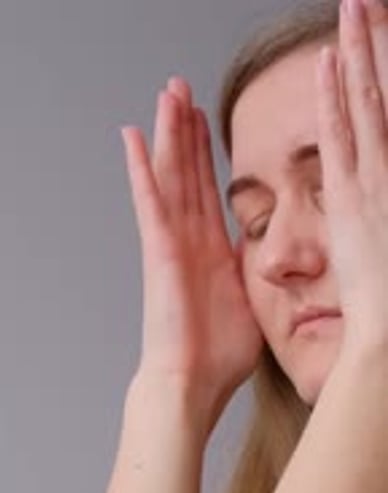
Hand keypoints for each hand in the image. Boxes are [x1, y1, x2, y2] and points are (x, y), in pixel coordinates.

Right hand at [121, 77, 263, 434]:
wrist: (192, 384)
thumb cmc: (219, 357)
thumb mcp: (251, 302)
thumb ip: (252, 272)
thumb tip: (264, 254)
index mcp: (211, 253)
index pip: (207, 192)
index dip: (204, 155)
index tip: (204, 122)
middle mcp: (189, 242)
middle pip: (186, 175)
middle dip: (184, 131)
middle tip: (179, 89)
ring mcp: (171, 245)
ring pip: (168, 177)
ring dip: (167, 135)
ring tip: (166, 94)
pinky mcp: (159, 252)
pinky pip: (149, 202)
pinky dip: (140, 170)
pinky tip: (133, 136)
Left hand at [316, 0, 387, 359]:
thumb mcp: (384, 249)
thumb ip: (376, 218)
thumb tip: (375, 210)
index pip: (384, 119)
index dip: (378, 80)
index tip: (372, 49)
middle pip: (380, 97)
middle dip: (373, 47)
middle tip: (366, 3)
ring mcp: (378, 180)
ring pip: (366, 103)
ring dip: (357, 54)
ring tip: (351, 9)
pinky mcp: (357, 194)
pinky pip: (343, 134)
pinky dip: (337, 95)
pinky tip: (329, 59)